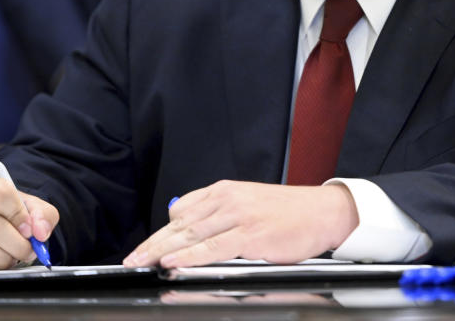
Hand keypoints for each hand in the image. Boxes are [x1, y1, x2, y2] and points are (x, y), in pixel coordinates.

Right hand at [0, 175, 59, 269]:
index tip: (30, 230)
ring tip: (12, 256)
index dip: (19, 215)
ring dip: (2, 258)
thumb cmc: (13, 215)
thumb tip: (40, 232)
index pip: (0, 194)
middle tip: (28, 251)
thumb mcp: (34, 209)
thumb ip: (43, 216)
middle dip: (17, 244)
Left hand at [122, 180, 358, 267]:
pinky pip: (212, 248)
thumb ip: (218, 214)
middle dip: (152, 244)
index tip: (142, 247)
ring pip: (191, 236)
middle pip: (180, 225)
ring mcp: (238, 216)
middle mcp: (227, 200)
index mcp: (223, 191)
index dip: (159, 233)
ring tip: (142, 263)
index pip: (181, 212)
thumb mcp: (247, 203)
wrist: (322, 212)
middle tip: (131, 259)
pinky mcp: (251, 235)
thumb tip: (189, 228)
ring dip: (162, 251)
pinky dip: (189, 257)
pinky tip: (173, 263)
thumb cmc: (287, 213)